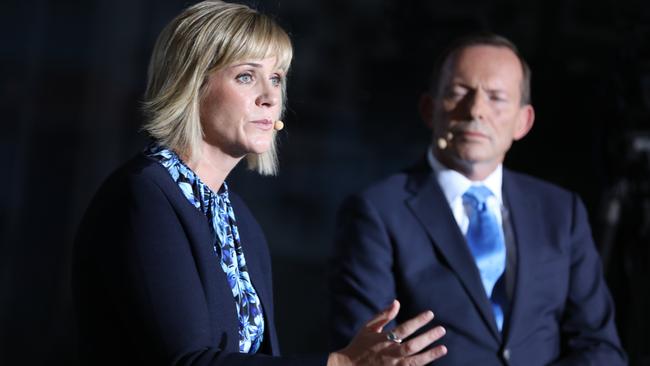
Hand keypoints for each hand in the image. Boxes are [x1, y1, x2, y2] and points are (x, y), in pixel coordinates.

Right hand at [328, 300, 446, 365]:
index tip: (430, 314)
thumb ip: (383, 316)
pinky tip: (430, 361)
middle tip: (442, 329)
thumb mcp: (368, 328)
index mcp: (383, 340)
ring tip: (443, 348)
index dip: (418, 321)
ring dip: (430, 355)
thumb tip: (397, 302)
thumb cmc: (359, 346)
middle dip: (428, 338)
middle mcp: (389, 353)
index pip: (404, 328)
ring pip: (414, 361)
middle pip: (412, 345)